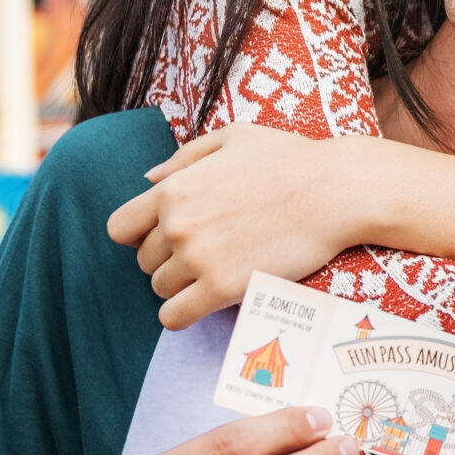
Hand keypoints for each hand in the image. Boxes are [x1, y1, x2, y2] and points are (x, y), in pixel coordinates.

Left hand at [105, 123, 369, 327]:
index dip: (140, 235)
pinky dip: (183, 314)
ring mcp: (197, 259)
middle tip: (208, 253)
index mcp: (172, 189)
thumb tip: (148, 179)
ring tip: (216, 272)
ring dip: (182, 286)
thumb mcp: (233, 138)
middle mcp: (176, 225)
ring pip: (161, 289)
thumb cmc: (290, 158)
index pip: (119, 228)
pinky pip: (175, 317)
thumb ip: (184, 158)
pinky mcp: (221, 288)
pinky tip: (206, 302)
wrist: (335, 190)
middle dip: (169, 260)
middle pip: (144, 262)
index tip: (168, 236)